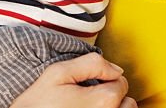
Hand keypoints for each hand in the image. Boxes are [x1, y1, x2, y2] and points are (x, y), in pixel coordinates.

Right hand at [10, 53, 135, 107]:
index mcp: (102, 101)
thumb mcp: (58, 73)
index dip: (106, 78)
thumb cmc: (37, 103)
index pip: (122, 83)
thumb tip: (116, 69)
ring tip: (90, 107)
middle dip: (113, 96)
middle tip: (90, 97)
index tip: (89, 83)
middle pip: (128, 103)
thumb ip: (91, 63)